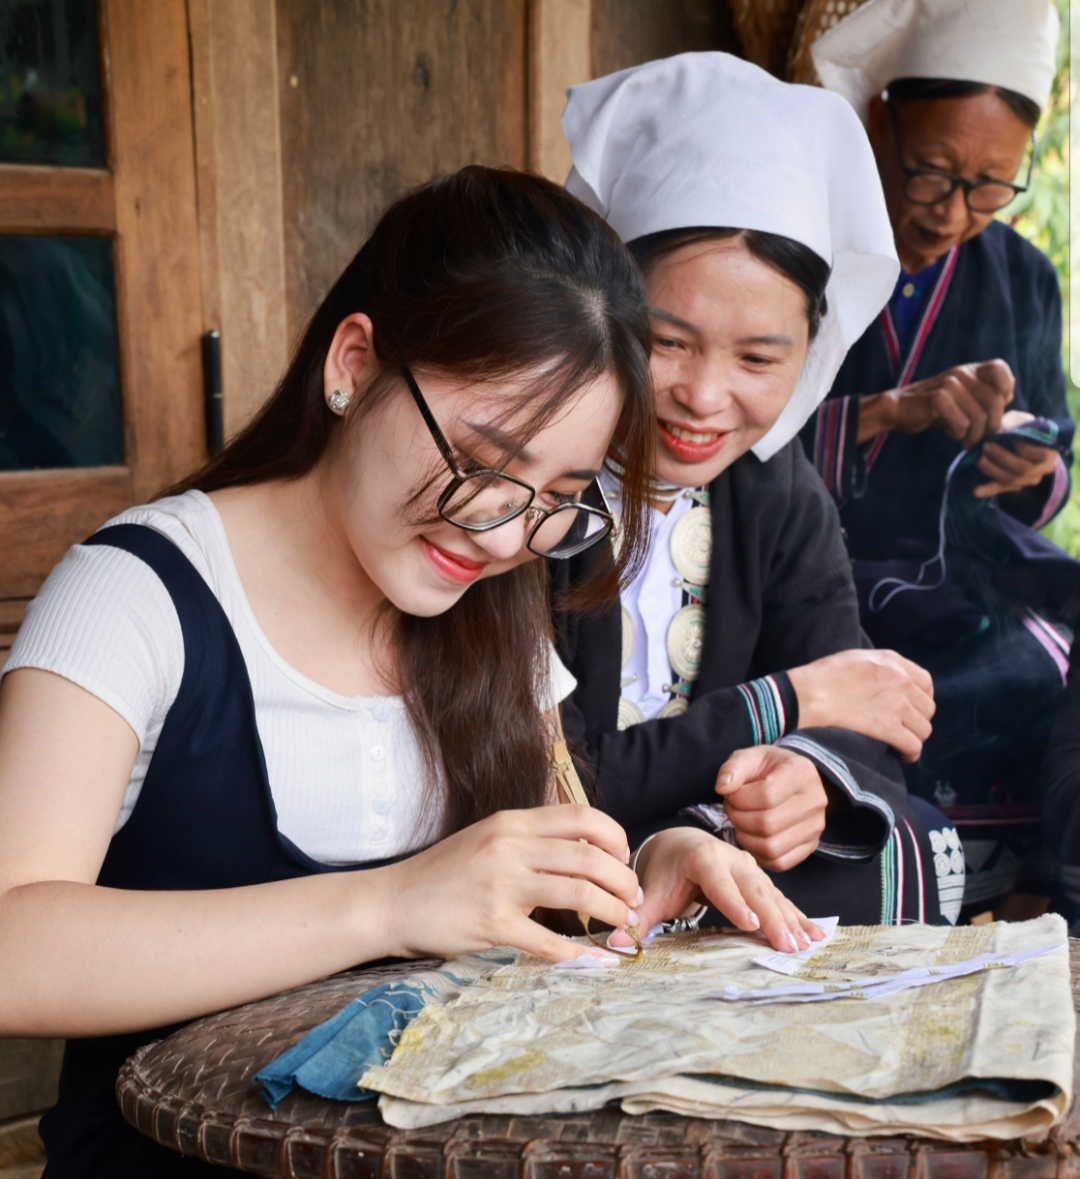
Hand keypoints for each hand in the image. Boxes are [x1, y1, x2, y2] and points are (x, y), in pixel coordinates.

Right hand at [382, 805, 639, 962]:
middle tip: (634, 899)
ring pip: (578, 892)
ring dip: (611, 910)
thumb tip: (581, 853)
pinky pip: (547, 940)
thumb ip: (529, 840)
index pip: (582, 816)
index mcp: (512, 822)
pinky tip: (592, 961)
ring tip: (623, 924)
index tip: (624, 859)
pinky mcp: (491, 923)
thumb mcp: (488, 839)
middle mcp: (509, 846)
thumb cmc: (443, 874)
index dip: (615, 837)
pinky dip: (577, 954)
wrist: (391, 902)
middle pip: (589, 855)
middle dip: (623, 879)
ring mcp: (500, 884)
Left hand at [610, 828, 824, 953]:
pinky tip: (817, 934)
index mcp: (702, 857)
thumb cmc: (666, 870)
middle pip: (754, 889)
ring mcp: (749, 868)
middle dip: (773, 918)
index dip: (734, 901)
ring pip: (772, 894)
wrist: (680, 844)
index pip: (719, 881)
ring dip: (791, 919)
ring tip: (807, 943)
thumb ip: (637, 916)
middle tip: (788, 945)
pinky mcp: (759, 879)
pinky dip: (798, 916)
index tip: (750, 923)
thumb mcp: (650, 890)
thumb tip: (615, 940)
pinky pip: (781, 899)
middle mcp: (731, 858)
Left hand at [716, 746, 828, 870]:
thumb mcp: (751, 757)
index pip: (767, 795)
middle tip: (731, 808)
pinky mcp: (810, 846)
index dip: (739, 798)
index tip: (730, 794)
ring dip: (745, 837)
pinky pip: (779, 862)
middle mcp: (816, 801)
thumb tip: (722, 788)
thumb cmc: (769, 768)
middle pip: (768, 824)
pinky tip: (750, 837)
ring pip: (772, 847)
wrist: (794, 779)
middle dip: (739, 818)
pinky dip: (758, 854)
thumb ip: (734, 768)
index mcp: (803, 773)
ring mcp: (816, 827)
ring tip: (740, 821)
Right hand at [787, 648, 934, 761]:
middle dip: (918, 719)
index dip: (921, 698)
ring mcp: (897, 705)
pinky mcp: (888, 728)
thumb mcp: (856, 658)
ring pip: (924, 728)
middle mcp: (900, 681)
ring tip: (901, 744)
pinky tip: (901, 756)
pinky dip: (910, 754)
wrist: (805, 695)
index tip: (910, 708)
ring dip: (914, 738)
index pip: (925, 681)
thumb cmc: (821, 677)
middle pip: (928, 707)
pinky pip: (914, 745)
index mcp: (891, 661)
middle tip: (903, 728)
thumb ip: (879, 667)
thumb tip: (887, 682)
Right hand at [857, 360, 1013, 447]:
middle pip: (994, 402)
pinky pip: (961, 422)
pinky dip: (958, 433)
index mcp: (971, 370)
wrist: (899, 409)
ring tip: (965, 440)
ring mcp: (950, 384)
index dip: (1004, 390)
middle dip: (991, 426)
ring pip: (979, 416)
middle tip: (979, 438)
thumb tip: (1006, 411)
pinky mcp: (938, 398)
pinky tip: (951, 432)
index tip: (994, 409)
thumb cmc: (934, 407)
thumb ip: (983, 398)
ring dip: (974, 435)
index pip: (1000, 370)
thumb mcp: (962, 397)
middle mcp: (962, 373)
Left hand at [975, 412, 1057, 496]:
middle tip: (985, 446)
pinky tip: (976, 492)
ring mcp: (1030, 479)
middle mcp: (1044, 468)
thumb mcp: (1020, 420)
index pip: (1041, 454)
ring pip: (1011, 480)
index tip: (1005, 437)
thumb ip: (1013, 423)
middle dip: (1002, 458)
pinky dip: (988, 490)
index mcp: (1050, 450)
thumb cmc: (1022, 427)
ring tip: (978, 460)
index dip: (1023, 447)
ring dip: (992, 470)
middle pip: (1023, 469)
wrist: (1024, 440)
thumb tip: (1001, 430)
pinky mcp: (1016, 486)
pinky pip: (1002, 489)